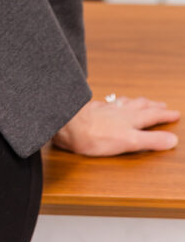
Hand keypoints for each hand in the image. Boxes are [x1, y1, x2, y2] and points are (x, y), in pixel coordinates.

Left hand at [52, 95, 180, 155]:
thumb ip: (151, 140)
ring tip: (140, 100)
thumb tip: (172, 139)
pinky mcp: (92, 110)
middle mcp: (119, 112)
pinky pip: (108, 103)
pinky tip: (110, 102)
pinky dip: (115, 102)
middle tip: (162, 104)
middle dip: (152, 106)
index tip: (175, 113)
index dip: (164, 115)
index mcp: (130, 119)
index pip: (152, 116)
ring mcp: (105, 109)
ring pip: (124, 102)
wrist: (68, 124)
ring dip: (135, 101)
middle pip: (140, 106)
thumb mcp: (129, 141)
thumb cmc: (96, 136)